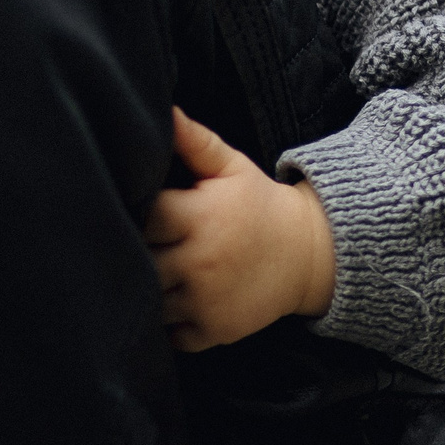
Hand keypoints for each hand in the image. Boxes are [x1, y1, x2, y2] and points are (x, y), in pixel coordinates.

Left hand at [146, 110, 336, 351]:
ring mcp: (205, 301)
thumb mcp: (231, 168)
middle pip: (139, 262)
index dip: (134, 214)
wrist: (310, 254)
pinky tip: (173, 302)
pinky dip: (166, 324)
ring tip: (153, 271)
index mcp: (200, 218)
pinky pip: (170, 335)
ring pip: (149, 301)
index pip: (143, 218)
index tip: (137, 210)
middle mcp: (199, 263)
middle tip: (137, 243)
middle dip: (134, 253)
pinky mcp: (213, 330)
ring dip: (146, 289)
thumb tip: (162, 110)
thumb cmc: (260, 205)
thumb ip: (194, 141)